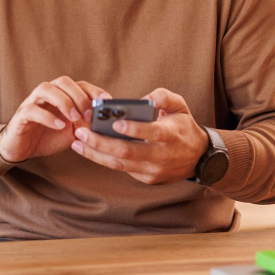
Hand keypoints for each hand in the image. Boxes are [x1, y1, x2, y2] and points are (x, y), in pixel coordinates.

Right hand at [0, 77, 110, 162]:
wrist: (22, 149)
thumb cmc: (49, 136)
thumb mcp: (73, 131)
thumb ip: (87, 125)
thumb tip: (106, 122)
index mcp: (61, 95)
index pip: (79, 84)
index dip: (93, 90)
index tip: (107, 101)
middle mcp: (47, 94)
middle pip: (63, 82)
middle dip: (79, 95)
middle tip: (88, 114)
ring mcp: (32, 102)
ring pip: (46, 89)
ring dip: (64, 102)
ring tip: (74, 118)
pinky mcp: (21, 115)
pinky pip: (32, 110)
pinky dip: (48, 117)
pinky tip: (59, 126)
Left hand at [70, 87, 209, 183]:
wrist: (198, 157)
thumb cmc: (182, 126)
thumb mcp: (180, 105)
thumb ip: (163, 96)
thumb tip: (144, 99)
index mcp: (170, 134)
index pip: (152, 132)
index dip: (134, 129)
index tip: (115, 124)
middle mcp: (162, 155)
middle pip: (128, 152)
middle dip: (101, 143)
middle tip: (82, 132)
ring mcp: (153, 169)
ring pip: (120, 164)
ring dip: (95, 154)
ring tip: (77, 143)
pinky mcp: (146, 178)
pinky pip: (122, 168)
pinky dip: (103, 159)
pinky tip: (88, 149)